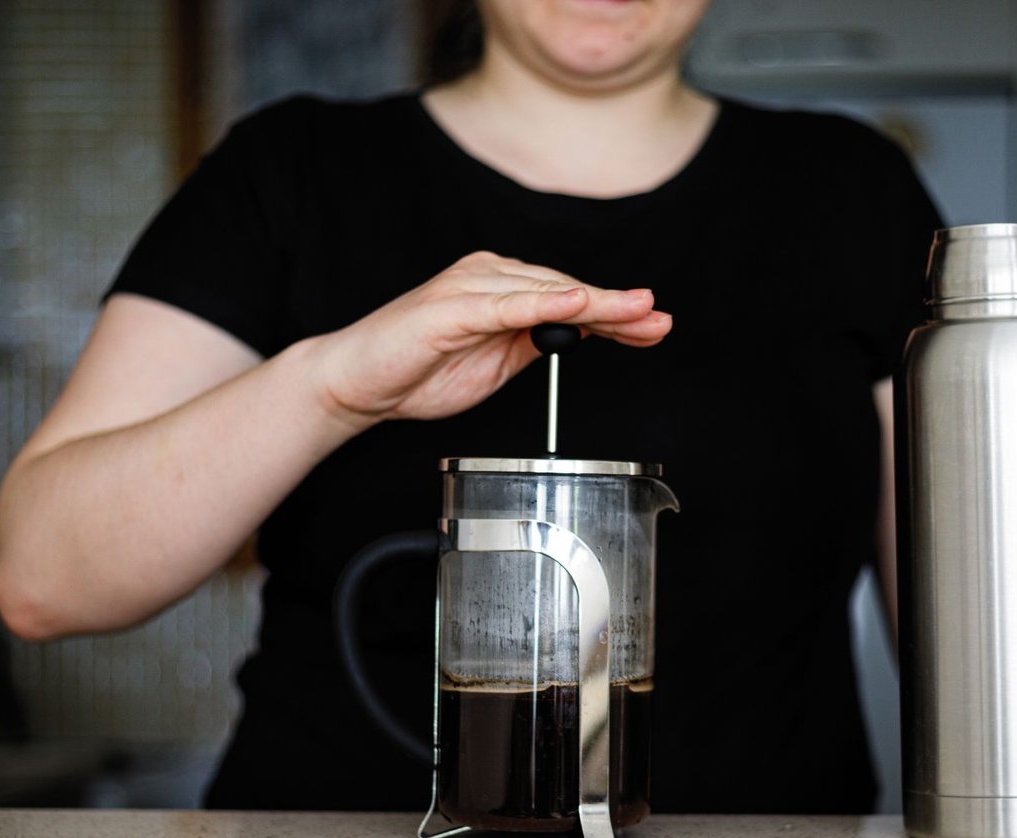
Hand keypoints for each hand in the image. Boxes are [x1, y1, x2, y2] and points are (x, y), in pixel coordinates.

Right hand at [307, 250, 669, 424]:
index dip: (616, 312)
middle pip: (568, 290)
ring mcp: (469, 287)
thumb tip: (582, 336)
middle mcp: (488, 277)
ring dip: (596, 304)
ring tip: (636, 313)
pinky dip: (545, 305)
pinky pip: (507, 304)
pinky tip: (577, 307)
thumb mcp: (496, 364)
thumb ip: (535, 344)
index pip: (571, 298)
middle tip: (660, 321)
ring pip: (547, 292)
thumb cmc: (418, 372)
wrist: (356, 382)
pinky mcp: (450, 308)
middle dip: (619, 309)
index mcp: (501, 288)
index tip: (654, 325)